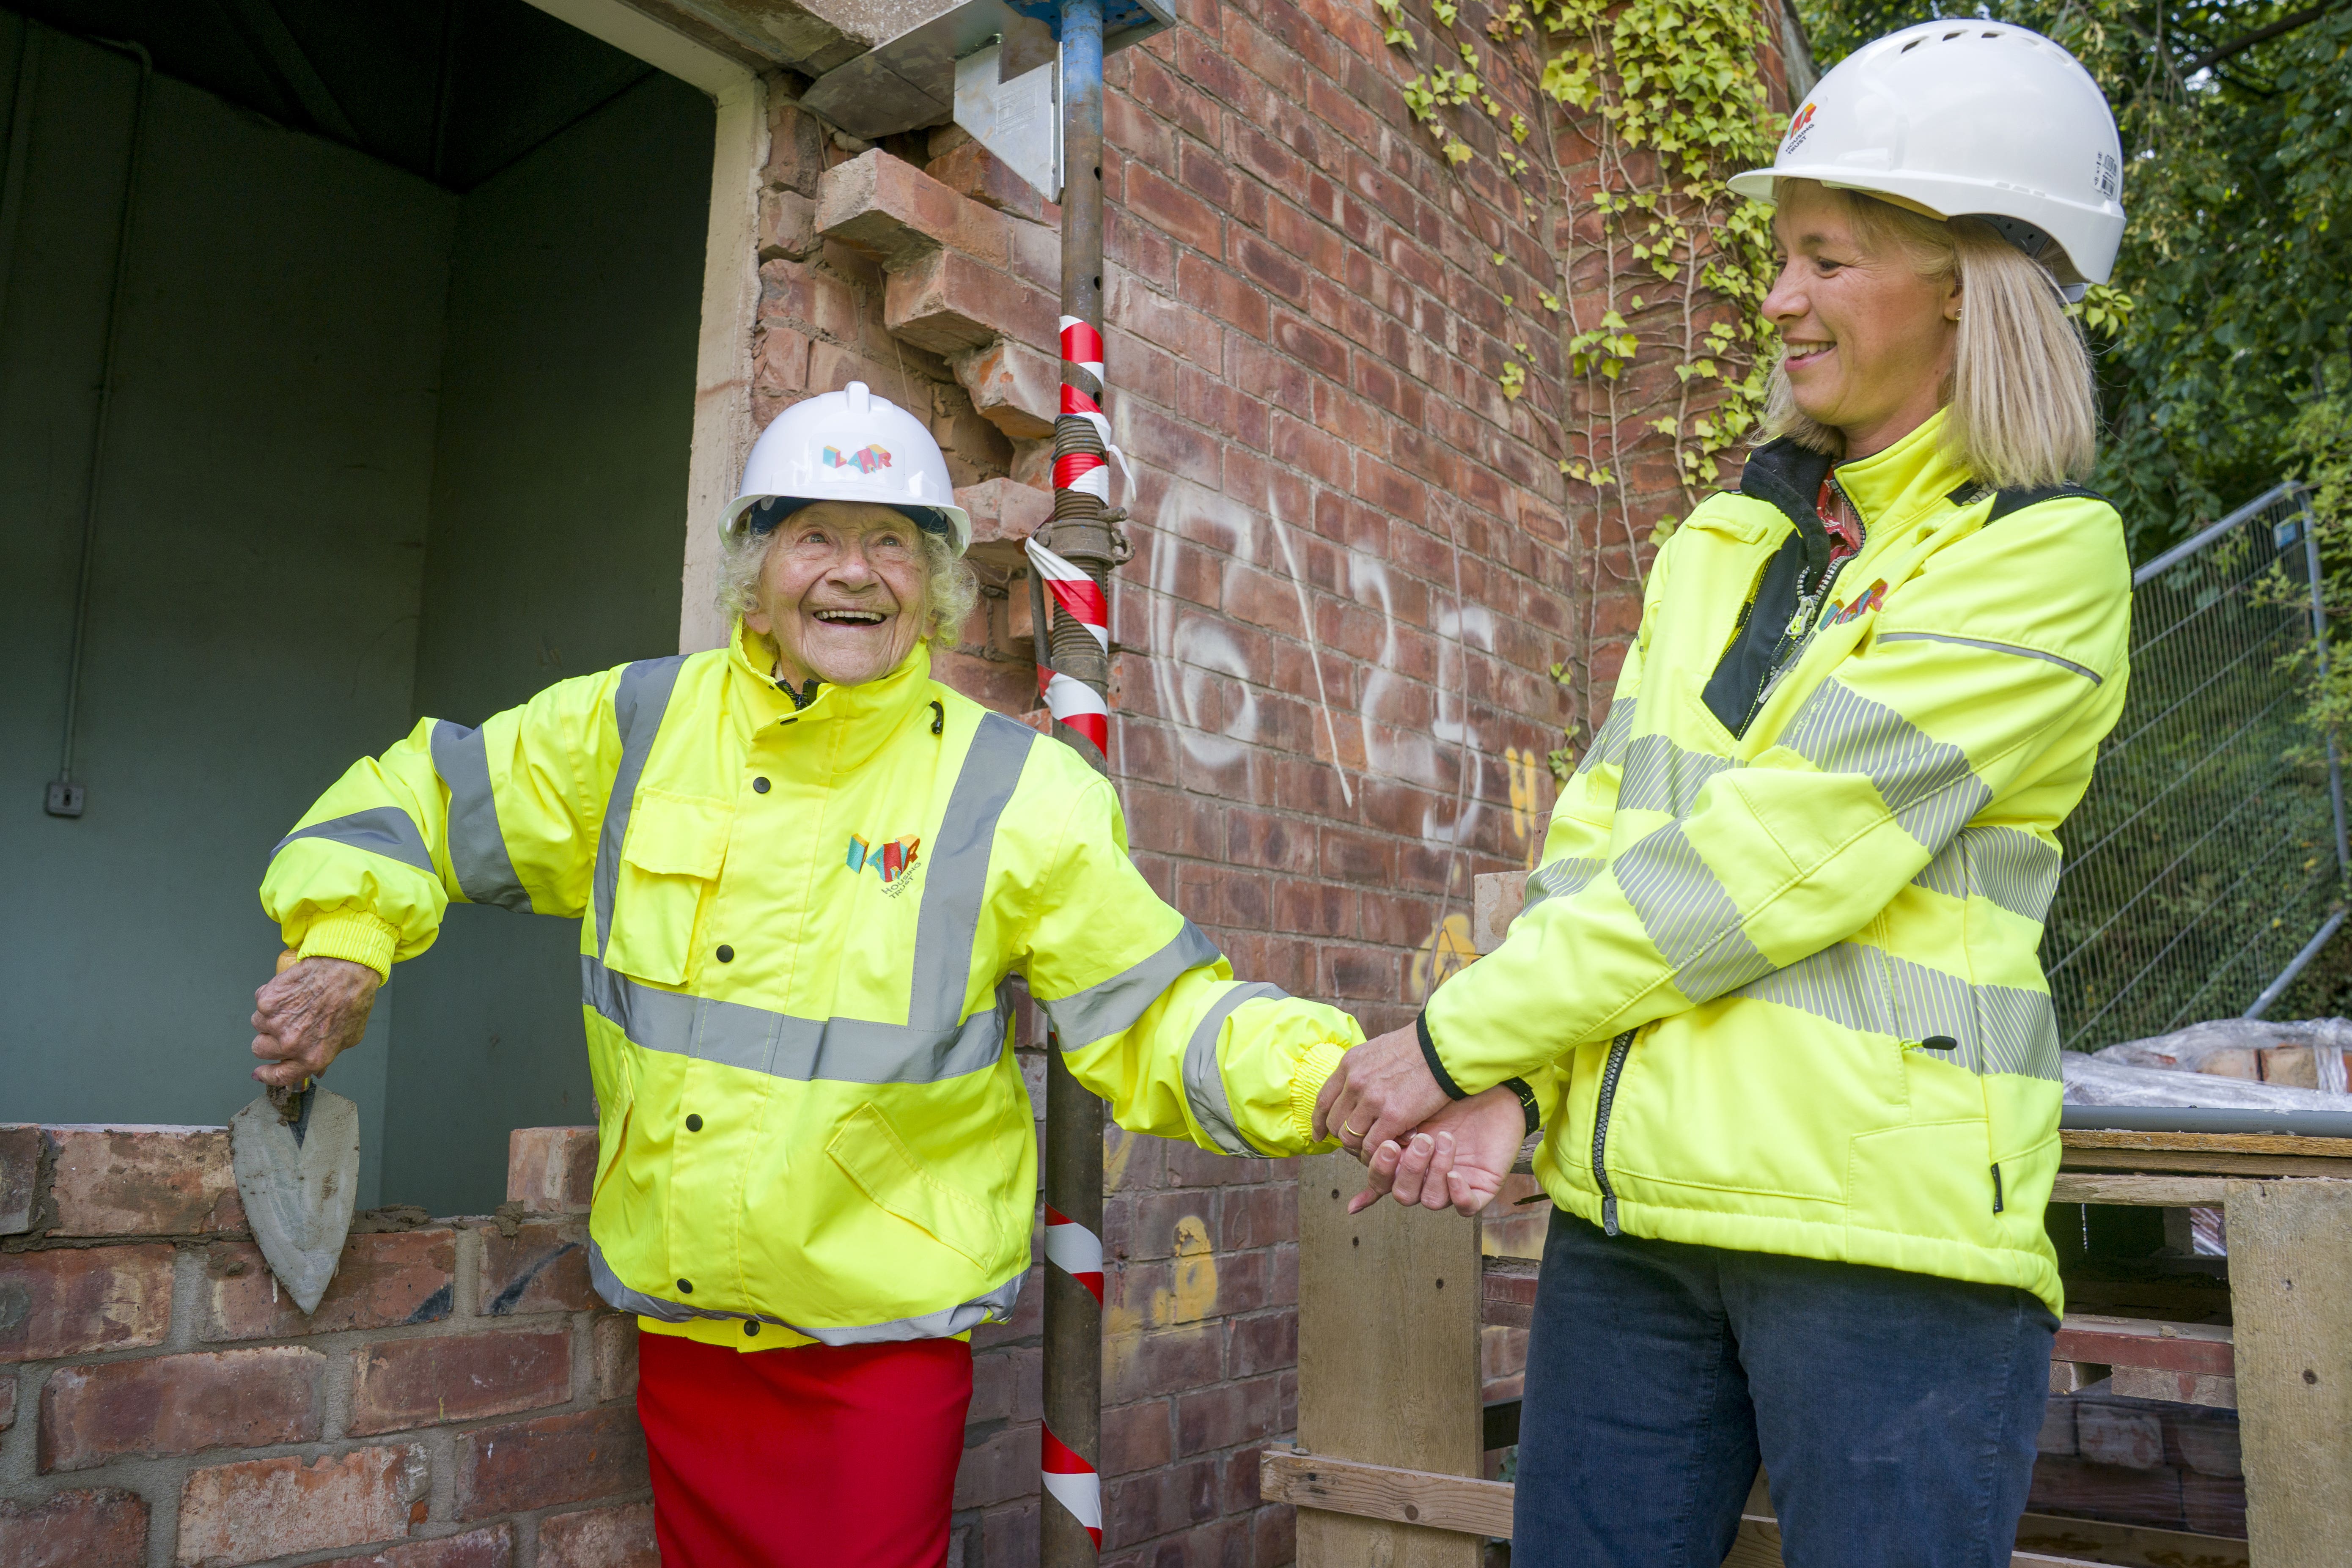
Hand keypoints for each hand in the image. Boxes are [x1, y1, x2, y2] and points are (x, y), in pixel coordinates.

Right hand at [251, 956, 379, 1087]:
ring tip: (294, 1004)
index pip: (280, 1076)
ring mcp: (276, 1022)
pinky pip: (260, 1003)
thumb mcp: (348, 1037)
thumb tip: (317, 1070)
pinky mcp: (267, 1001)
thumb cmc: (352, 999)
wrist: (347, 969)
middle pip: (260, 1049)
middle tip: (285, 1025)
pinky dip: (271, 997)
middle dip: (269, 1040)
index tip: (260, 1073)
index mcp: (312, 1057)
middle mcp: (291, 1044)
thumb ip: (329, 1056)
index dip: (267, 1075)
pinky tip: (291, 991)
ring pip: (258, 1025)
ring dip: (270, 1017)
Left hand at [1313, 1023, 1451, 1158]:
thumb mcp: (1378, 1050)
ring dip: (1360, 1147)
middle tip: (1358, 1143)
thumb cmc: (1418, 1049)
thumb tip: (1354, 1088)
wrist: (1445, 1048)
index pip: (1323, 1100)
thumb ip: (1362, 1070)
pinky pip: (1372, 1146)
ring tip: (1375, 1148)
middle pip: (1334, 1123)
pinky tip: (1386, 1152)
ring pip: (1350, 1137)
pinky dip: (1376, 1154)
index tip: (1321, 1134)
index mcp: (1350, 1064)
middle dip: (1343, 1137)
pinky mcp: (1393, 1116)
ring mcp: (1372, 1100)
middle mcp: (1355, 1082)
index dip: (1320, 1121)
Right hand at [1350, 1087, 1525, 1216]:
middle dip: (1408, 1168)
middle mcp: (1425, 1178)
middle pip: (1402, 1194)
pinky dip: (1457, 1194)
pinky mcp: (1479, 1189)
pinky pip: (1464, 1207)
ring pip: (1430, 1200)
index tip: (1388, 1143)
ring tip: (1444, 1138)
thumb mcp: (1408, 1103)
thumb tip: (1330, 1129)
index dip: (1380, 1168)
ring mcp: (1451, 1186)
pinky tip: (1456, 1173)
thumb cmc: (1450, 1094)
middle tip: (1419, 1138)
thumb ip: (1374, 1120)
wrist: (1493, 1086)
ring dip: (1434, 1171)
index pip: (1380, 1181)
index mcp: (1404, 1162)